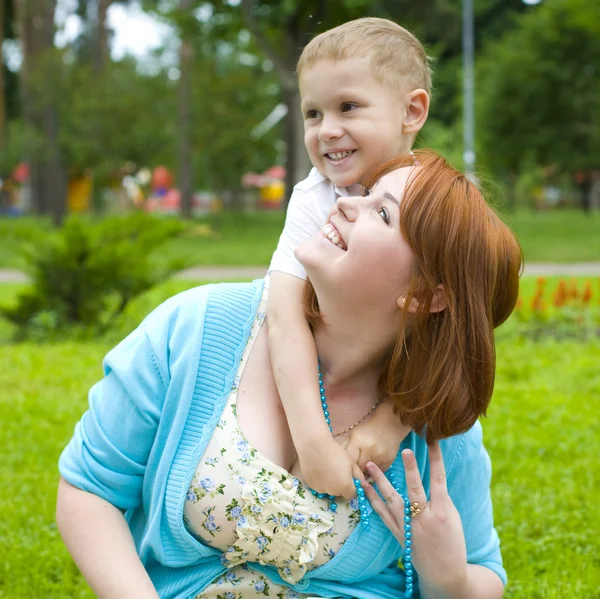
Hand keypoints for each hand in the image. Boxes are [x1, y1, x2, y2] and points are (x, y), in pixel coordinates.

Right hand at [298, 435, 363, 499]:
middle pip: (339, 493)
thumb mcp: (351, 462)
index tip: (348, 478)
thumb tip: (364, 485)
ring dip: (329, 484)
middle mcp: (332, 492)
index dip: (351, 487)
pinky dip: (319, 481)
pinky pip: (318, 486)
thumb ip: (359, 476)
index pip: (351, 495)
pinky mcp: (310, 486)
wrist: (314, 446)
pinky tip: (318, 470)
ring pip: (328, 490)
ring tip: (326, 469)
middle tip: (337, 471)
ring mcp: (320, 489)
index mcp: (344, 487)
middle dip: (340, 485)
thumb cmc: (335, 452)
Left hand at [342, 401, 409, 470]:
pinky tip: (373, 466)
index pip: (348, 460)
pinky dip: (373, 472)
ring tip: (363, 468)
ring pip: (367, 473)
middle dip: (355, 471)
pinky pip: (377, 474)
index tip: (344, 470)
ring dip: (364, 473)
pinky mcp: (388, 461)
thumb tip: (337, 464)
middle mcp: (368, 448)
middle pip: (357, 469)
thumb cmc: (367, 430)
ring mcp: (380, 456)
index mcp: (357, 440)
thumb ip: (345, 449)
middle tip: (353, 471)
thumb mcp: (353, 435)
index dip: (345, 467)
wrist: (390, 425)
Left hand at [364, 444, 468, 597]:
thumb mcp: (453, 519)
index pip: (439, 480)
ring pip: (392, 500)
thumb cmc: (453, 544)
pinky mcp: (399, 535)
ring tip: (368, 465)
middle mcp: (425, 519)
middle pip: (415, 489)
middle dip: (410, 469)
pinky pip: (383, 515)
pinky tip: (365, 488)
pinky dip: (373, 500)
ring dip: (380, 481)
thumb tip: (430, 478)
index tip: (432, 440)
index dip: (436, 459)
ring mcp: (410, 527)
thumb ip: (440, 499)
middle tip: (404, 450)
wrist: (446, 575)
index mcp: (443, 513)